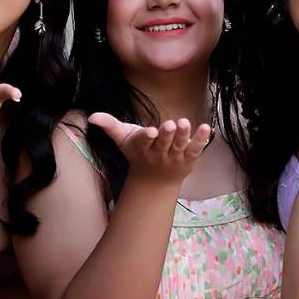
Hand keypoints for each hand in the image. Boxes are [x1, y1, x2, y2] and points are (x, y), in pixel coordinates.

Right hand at [87, 112, 211, 185]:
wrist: (155, 181)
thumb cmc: (138, 153)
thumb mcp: (123, 139)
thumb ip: (109, 126)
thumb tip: (92, 116)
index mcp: (142, 147)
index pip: (143, 141)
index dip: (147, 137)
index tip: (151, 131)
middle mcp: (158, 153)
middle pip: (163, 143)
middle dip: (166, 134)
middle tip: (170, 124)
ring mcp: (174, 156)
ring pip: (179, 145)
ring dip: (183, 135)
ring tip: (185, 122)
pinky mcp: (188, 158)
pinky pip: (195, 149)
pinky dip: (201, 140)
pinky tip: (207, 128)